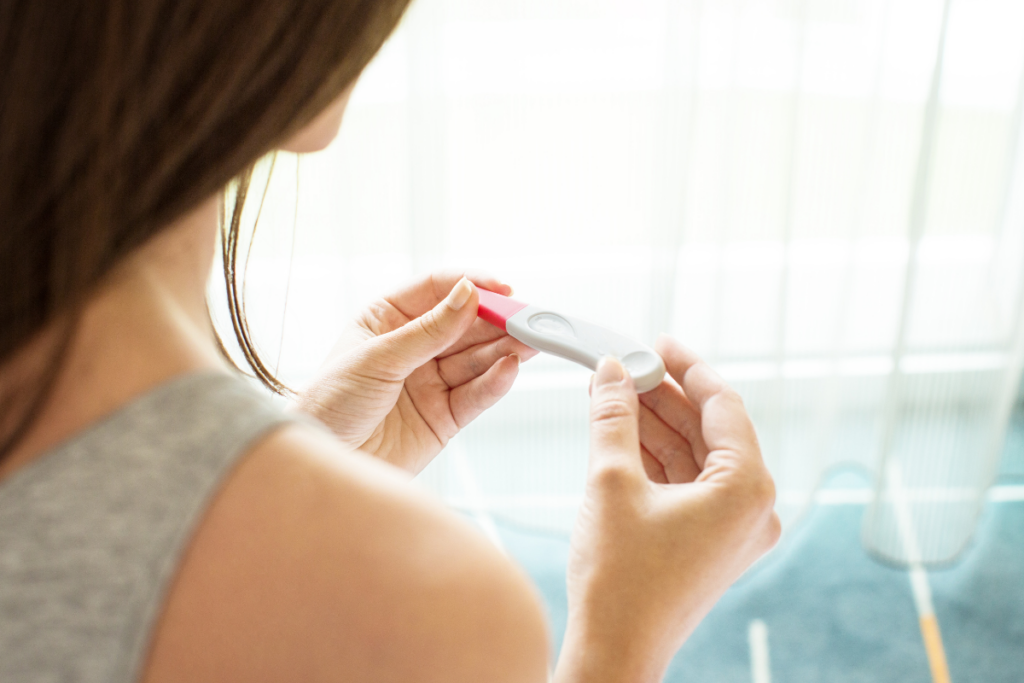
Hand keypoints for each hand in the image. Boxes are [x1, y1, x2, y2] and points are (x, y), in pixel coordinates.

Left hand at [294, 272, 536, 473]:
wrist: (323, 462)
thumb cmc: (331, 403)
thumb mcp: (377, 359)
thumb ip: (428, 330)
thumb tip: (468, 294)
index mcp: (386, 319)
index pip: (436, 290)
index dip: (470, 285)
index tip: (501, 287)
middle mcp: (413, 347)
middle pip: (464, 325)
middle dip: (497, 320)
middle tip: (528, 316)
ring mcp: (430, 382)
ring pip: (476, 359)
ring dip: (505, 349)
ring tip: (531, 341)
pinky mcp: (443, 418)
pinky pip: (475, 395)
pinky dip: (494, 383)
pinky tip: (510, 369)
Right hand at [555, 335, 779, 682]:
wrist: (615, 651)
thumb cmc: (620, 577)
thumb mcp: (611, 482)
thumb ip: (613, 416)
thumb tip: (610, 370)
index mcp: (747, 488)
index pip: (724, 405)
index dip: (687, 367)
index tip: (657, 342)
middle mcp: (753, 508)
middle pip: (709, 429)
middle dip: (664, 396)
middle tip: (625, 366)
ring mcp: (735, 528)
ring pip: (696, 456)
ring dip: (656, 425)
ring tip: (614, 394)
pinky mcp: (712, 543)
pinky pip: (689, 484)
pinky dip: (657, 458)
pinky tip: (622, 434)